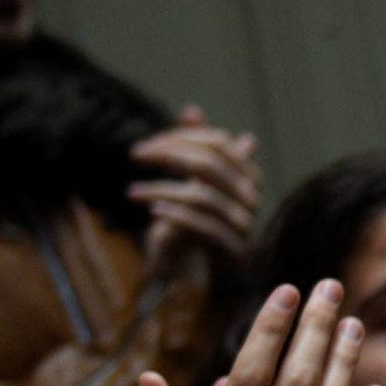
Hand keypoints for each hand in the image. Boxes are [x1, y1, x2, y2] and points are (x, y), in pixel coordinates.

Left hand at [129, 103, 261, 267]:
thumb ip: (198, 148)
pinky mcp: (234, 249)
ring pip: (201, 196)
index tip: (147, 144)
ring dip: (161, 189)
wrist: (217, 275)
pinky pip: (203, 226)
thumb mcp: (198, 185)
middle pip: (208, 165)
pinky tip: (153, 211)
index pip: (217, 143)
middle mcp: (252, 197)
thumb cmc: (206, 224)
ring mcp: (245, 223)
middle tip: (135, 155)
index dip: (181, 137)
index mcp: (249, 175)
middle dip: (168, 156)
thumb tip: (192, 110)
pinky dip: (176, 216)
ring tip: (133, 192)